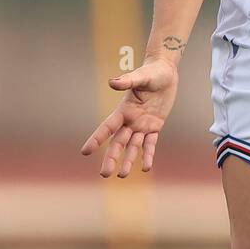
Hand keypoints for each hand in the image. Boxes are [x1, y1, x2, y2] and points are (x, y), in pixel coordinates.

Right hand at [80, 57, 178, 176]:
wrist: (164, 73)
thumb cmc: (151, 73)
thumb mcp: (140, 77)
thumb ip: (127, 81)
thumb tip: (112, 83)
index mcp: (124, 110)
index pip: (107, 127)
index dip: (96, 139)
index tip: (85, 152)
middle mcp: (130, 120)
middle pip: (118, 143)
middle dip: (111, 158)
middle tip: (104, 174)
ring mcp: (142, 125)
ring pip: (132, 147)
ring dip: (128, 161)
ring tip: (122, 176)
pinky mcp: (154, 126)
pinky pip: (150, 144)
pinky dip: (148, 155)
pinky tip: (146, 168)